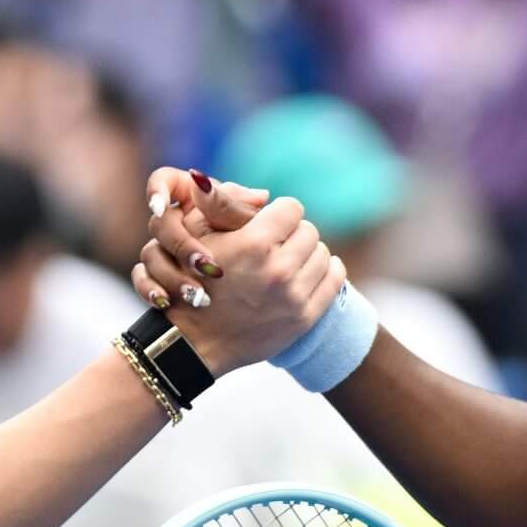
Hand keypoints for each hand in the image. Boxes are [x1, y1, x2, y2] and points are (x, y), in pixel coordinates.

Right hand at [132, 171, 340, 374]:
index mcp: (253, 244)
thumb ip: (222, 202)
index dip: (278, 214)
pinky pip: (335, 278)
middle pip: (308, 231)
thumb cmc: (192, 281)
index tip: (268, 225)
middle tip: (275, 247)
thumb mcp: (195, 235)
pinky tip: (308, 273)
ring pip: (323, 253)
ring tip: (287, 262)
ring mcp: (293, 296)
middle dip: (292, 235)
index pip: (292, 208)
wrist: (194, 341)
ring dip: (307, 254)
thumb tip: (251, 185)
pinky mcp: (304, 318)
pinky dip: (327, 271)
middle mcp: (277, 269)